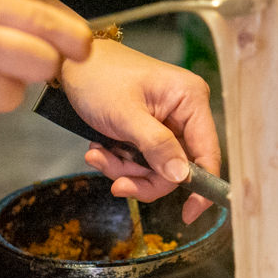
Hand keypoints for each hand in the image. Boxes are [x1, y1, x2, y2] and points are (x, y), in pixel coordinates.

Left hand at [60, 39, 221, 222]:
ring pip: (155, 168)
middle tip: (116, 181)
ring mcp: (166, 123)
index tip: (188, 214)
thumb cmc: (98, 78)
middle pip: (177, 168)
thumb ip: (156, 147)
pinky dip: (118, 161)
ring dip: (125, 169)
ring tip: (97, 154)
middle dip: (143, 176)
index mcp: (190, 101)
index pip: (207, 152)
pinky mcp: (147, 131)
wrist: (70, 63)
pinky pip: (140, 160)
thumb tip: (181, 177)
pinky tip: (98, 147)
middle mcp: (184, 113)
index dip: (201, 186)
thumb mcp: (125, 115)